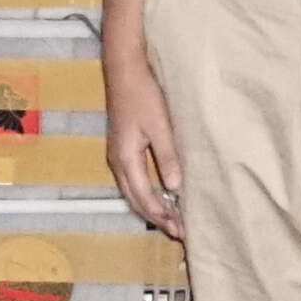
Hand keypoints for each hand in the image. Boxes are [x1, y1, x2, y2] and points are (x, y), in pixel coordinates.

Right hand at [102, 48, 182, 236]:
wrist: (125, 68)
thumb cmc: (143, 94)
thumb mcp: (160, 126)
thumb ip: (167, 157)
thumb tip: (174, 188)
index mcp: (125, 159)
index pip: (144, 198)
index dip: (162, 216)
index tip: (181, 230)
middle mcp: (118, 161)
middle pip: (135, 200)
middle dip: (156, 217)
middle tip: (179, 232)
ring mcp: (118, 154)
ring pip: (133, 191)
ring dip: (151, 206)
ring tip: (172, 218)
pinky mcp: (123, 146)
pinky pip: (134, 179)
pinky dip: (147, 192)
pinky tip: (162, 193)